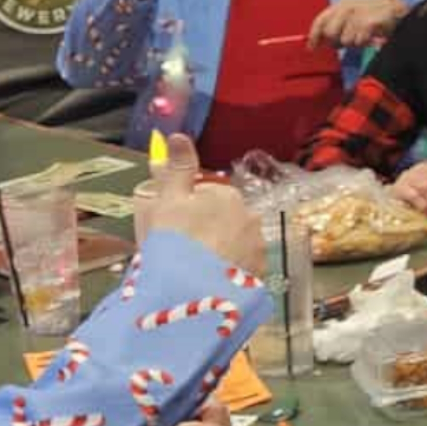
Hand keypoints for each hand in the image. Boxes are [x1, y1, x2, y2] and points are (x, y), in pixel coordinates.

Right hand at [133, 133, 265, 271]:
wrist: (188, 290)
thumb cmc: (172, 240)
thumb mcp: (167, 199)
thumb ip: (176, 167)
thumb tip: (179, 135)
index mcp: (226, 196)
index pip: (206, 197)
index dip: (185, 212)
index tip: (172, 229)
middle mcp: (249, 217)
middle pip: (223, 221)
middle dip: (206, 232)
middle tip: (180, 253)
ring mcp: (257, 247)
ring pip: (235, 245)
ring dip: (219, 254)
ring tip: (194, 272)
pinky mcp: (259, 275)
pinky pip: (242, 269)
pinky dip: (228, 274)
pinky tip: (209, 283)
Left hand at [308, 0, 406, 51]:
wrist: (399, 9)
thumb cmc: (375, 13)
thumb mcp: (354, 13)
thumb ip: (338, 24)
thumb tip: (324, 41)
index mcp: (340, 4)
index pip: (320, 21)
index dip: (314, 36)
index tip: (311, 48)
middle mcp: (345, 7)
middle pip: (330, 34)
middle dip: (338, 41)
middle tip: (351, 39)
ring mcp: (356, 15)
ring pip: (345, 41)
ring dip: (355, 42)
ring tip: (364, 36)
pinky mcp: (367, 22)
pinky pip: (358, 42)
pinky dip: (365, 42)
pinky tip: (372, 36)